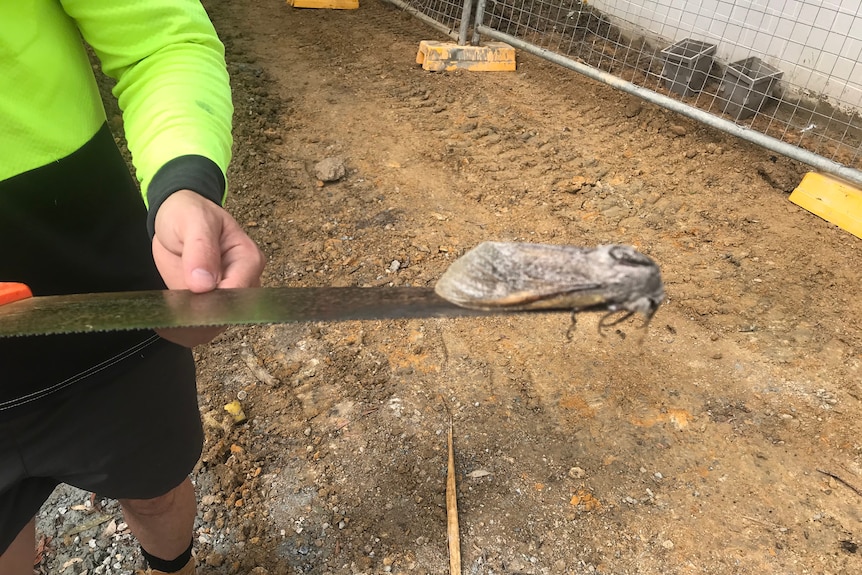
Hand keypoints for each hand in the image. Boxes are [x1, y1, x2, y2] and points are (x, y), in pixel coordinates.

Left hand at [151, 190, 264, 345]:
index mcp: (248, 259)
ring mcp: (226, 296)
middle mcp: (243, 282)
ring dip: (189, 328)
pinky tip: (164, 322)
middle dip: (200, 319)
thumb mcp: (194, 221)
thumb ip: (201, 248)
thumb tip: (204, 284)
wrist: (176, 218)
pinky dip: (182, 330)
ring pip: (215, 327)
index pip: (237, 293)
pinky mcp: (208, 305)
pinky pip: (200, 328)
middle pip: (229, 314)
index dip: (212, 301)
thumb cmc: (189, 213)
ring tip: (164, 319)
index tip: (185, 301)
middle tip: (171, 313)